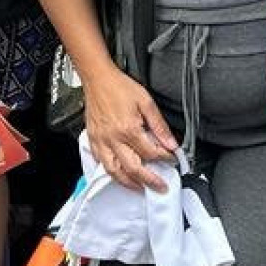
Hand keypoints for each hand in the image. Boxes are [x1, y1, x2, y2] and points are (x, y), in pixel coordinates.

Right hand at [82, 64, 178, 191]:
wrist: (97, 78)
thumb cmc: (119, 87)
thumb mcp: (146, 102)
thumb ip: (159, 125)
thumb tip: (171, 143)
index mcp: (128, 129)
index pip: (151, 152)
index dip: (165, 158)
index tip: (172, 159)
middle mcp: (113, 138)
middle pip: (133, 168)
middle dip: (149, 181)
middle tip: (160, 187)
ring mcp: (101, 141)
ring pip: (114, 171)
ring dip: (129, 183)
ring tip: (140, 188)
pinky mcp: (93, 140)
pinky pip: (100, 162)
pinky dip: (110, 172)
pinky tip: (118, 174)